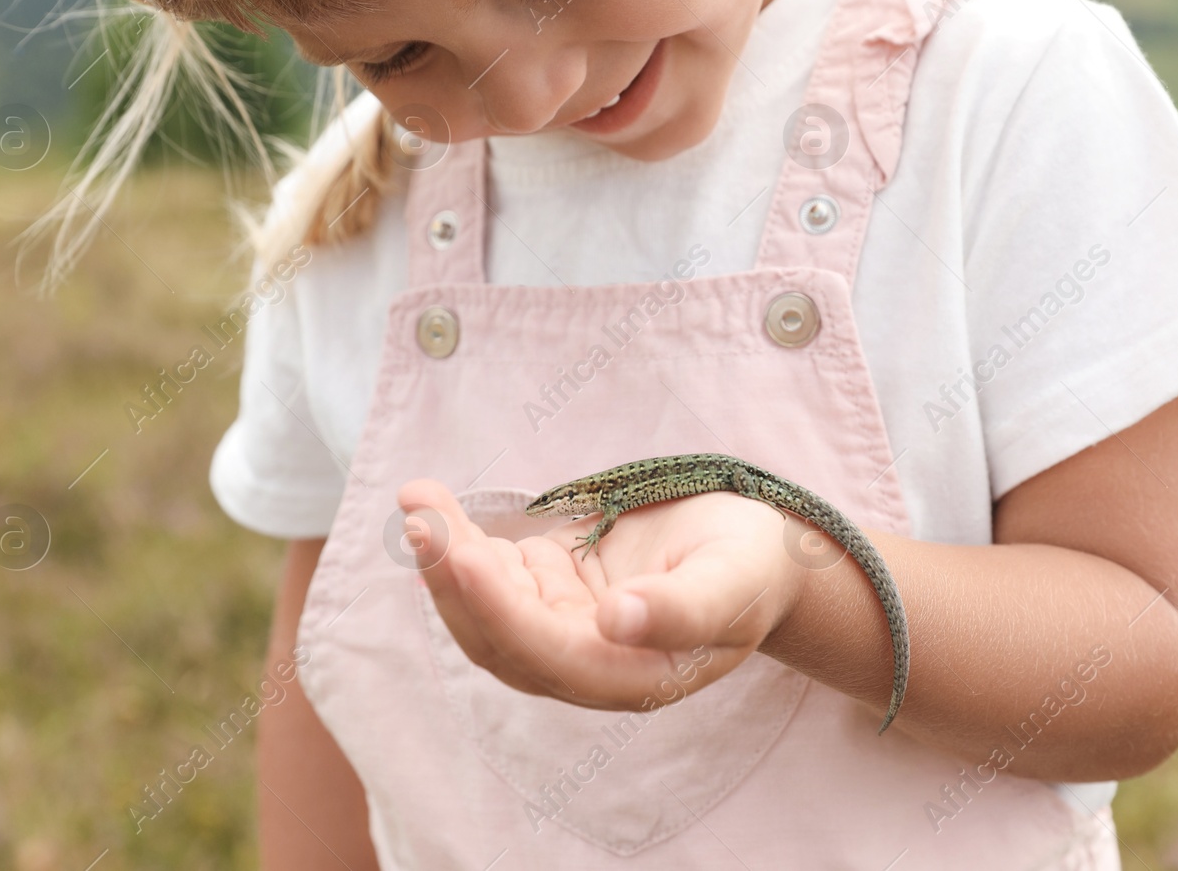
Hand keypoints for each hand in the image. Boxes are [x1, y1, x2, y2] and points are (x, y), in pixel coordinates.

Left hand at [399, 477, 808, 711]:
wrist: (759, 556)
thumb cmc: (752, 566)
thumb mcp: (732, 581)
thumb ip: (682, 609)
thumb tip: (615, 622)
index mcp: (632, 679)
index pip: (549, 654)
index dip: (502, 610)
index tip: (466, 555)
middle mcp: (587, 668)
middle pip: (499, 636)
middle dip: (452, 577)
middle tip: (420, 512)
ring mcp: (563, 634)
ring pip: (484, 609)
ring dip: (446, 558)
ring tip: (418, 498)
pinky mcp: (552, 598)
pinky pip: (493, 582)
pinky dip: (462, 547)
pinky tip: (439, 510)